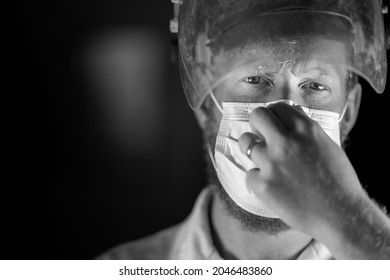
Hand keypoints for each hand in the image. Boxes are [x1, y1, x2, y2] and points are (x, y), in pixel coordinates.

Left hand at [238, 103, 389, 258]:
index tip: (273, 124)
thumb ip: (306, 130)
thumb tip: (290, 114)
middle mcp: (286, 142)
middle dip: (257, 124)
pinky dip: (258, 179)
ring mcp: (271, 163)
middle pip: (256, 116)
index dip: (273, 115)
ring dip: (253, 149)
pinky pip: (250, 173)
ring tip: (265, 160)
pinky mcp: (262, 184)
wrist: (341, 215)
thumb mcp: (326, 145)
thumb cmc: (338, 181)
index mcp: (305, 129)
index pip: (277, 107)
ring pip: (246, 142)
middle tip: (261, 135)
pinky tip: (272, 186)